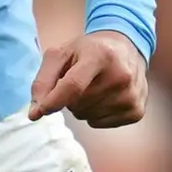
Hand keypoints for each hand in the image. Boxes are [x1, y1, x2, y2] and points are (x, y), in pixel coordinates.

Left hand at [29, 29, 148, 126]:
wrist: (126, 48)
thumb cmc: (88, 51)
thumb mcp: (62, 54)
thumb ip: (43, 81)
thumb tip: (35, 114)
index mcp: (101, 55)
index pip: (73, 86)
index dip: (53, 101)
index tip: (40, 111)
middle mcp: (121, 75)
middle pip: (77, 104)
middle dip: (69, 97)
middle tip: (81, 79)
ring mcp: (131, 95)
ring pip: (86, 116)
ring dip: (82, 106)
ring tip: (94, 86)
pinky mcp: (136, 110)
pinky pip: (99, 124)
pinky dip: (95, 114)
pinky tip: (105, 96)